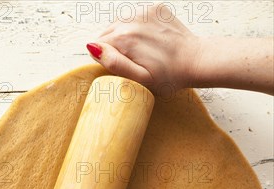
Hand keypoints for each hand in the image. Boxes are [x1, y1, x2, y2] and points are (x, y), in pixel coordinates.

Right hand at [86, 4, 273, 94]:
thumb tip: (93, 48)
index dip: (109, 60)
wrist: (197, 60)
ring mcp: (144, 11)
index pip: (98, 46)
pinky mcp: (154, 9)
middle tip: (135, 60)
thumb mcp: (139, 79)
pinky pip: (134, 17)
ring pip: (119, 24)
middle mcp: (131, 20)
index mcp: (124, 38)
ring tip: (142, 51)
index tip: (125, 67)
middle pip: (107, 33)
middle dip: (115, 47)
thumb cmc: (169, 76)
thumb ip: (114, 63)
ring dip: (125, 37)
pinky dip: (137, 28)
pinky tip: (149, 40)